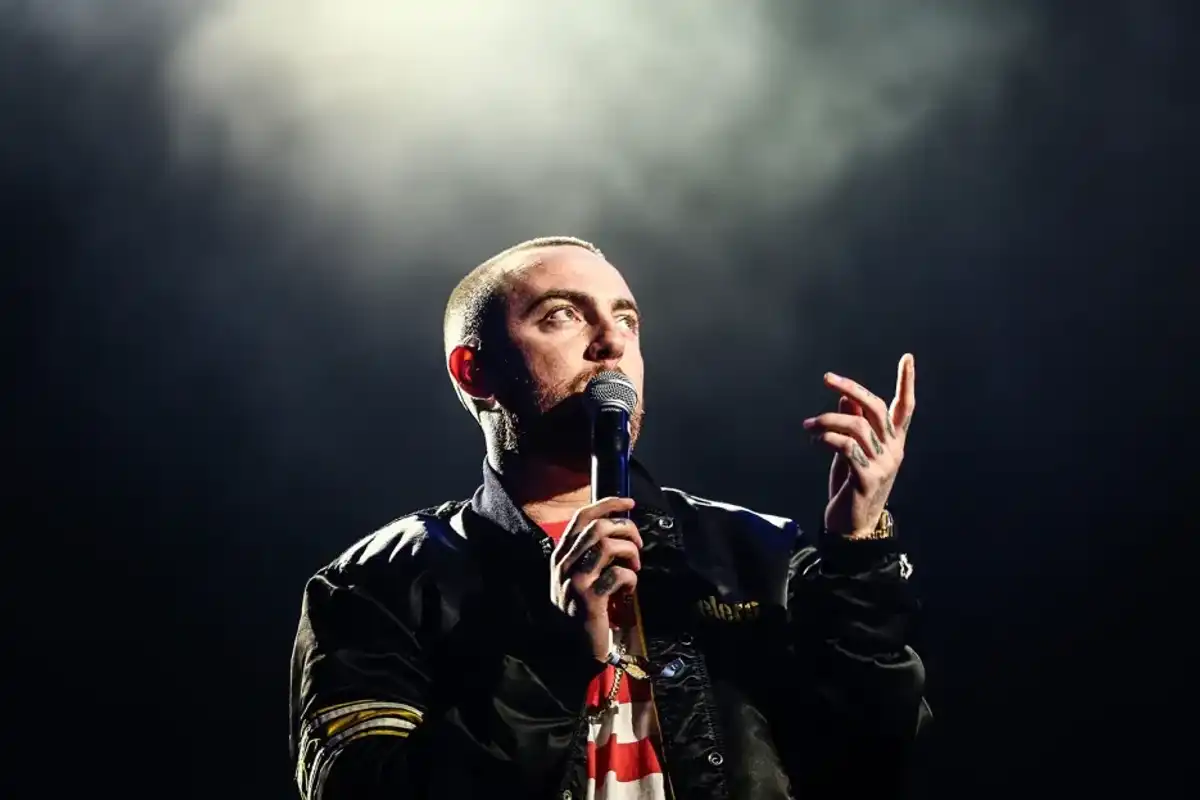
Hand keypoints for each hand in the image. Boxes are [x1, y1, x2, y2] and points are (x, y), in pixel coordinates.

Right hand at [549, 496, 642, 660]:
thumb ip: (588, 555)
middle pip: (599, 527)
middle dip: (626, 529)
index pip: (582, 517)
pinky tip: (630, 587)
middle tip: (637, 543)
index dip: (608, 504)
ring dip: (630, 551)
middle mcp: (564, 564)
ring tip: (635, 566)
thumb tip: (617, 530)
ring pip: (608, 545)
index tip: (629, 502)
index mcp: (561, 555)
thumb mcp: (575, 577)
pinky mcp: (590, 599)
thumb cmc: (579, 610)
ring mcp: (576, 581)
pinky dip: (631, 577)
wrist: (569, 649)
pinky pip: (618, 574)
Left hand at [804, 354, 916, 538]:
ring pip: (857, 427)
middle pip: (876, 409)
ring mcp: (883, 465)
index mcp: (893, 442)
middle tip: (827, 378)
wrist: (853, 526)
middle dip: (852, 388)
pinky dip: (828, 439)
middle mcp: (893, 450)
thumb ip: (853, 425)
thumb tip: (846, 398)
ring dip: (827, 420)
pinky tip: (815, 439)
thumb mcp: (852, 451)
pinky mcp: (867, 479)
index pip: (905, 407)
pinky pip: (847, 448)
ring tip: (808, 425)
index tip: (907, 357)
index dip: (906, 383)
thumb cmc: (851, 485)